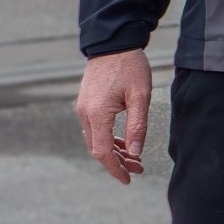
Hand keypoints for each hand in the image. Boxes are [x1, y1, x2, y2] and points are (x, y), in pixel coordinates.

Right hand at [74, 50, 152, 183]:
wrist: (114, 44)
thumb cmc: (130, 66)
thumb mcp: (140, 95)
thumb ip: (137, 125)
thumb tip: (135, 153)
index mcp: (97, 114)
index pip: (103, 151)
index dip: (115, 168)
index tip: (129, 179)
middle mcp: (84, 114)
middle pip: (97, 149)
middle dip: (117, 162)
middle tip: (139, 168)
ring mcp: (83, 109)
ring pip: (95, 140)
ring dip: (113, 151)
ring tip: (134, 158)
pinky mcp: (85, 104)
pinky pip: (94, 129)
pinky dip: (108, 139)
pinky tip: (123, 142)